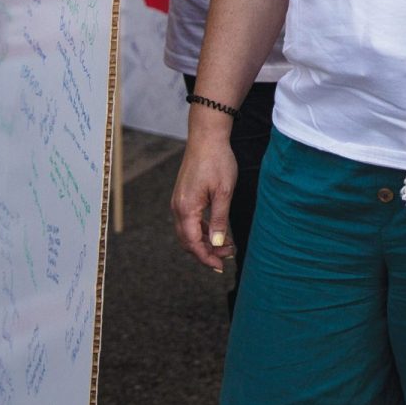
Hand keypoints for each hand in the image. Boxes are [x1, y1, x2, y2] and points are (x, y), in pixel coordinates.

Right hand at [170, 134, 237, 271]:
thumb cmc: (218, 162)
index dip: (206, 257)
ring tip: (227, 246)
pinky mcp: (183, 197)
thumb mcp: (224, 192)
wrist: (207, 138)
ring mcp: (178, 202)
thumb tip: (217, 242)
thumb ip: (219, 219)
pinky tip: (216, 231)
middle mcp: (177, 208)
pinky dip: (202, 230)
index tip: (220, 266)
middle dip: (206, 252)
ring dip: (205, 242)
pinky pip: (189, 221)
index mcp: (186, 209)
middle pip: (188, 241)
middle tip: (228, 257)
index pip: (192, 243)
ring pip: (188, 232)